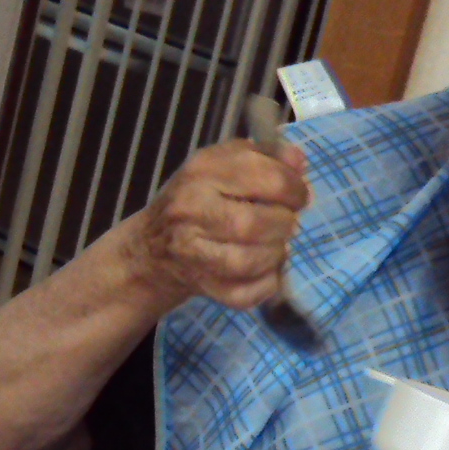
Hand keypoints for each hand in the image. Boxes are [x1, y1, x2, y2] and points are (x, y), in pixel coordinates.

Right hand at [122, 138, 310, 312]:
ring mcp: (189, 251)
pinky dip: (266, 284)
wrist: (149, 247)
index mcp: (202, 170)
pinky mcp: (198, 284)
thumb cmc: (196, 199)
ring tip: (273, 245)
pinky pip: (246, 293)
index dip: (296, 190)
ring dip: (276, 254)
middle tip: (283, 222)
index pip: (271, 180)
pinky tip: (263, 270)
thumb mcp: (224, 165)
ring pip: (252, 261)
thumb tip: (298, 163)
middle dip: (285, 224)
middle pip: (258, 224)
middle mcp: (190, 209)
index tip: (295, 196)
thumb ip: (266, 156)